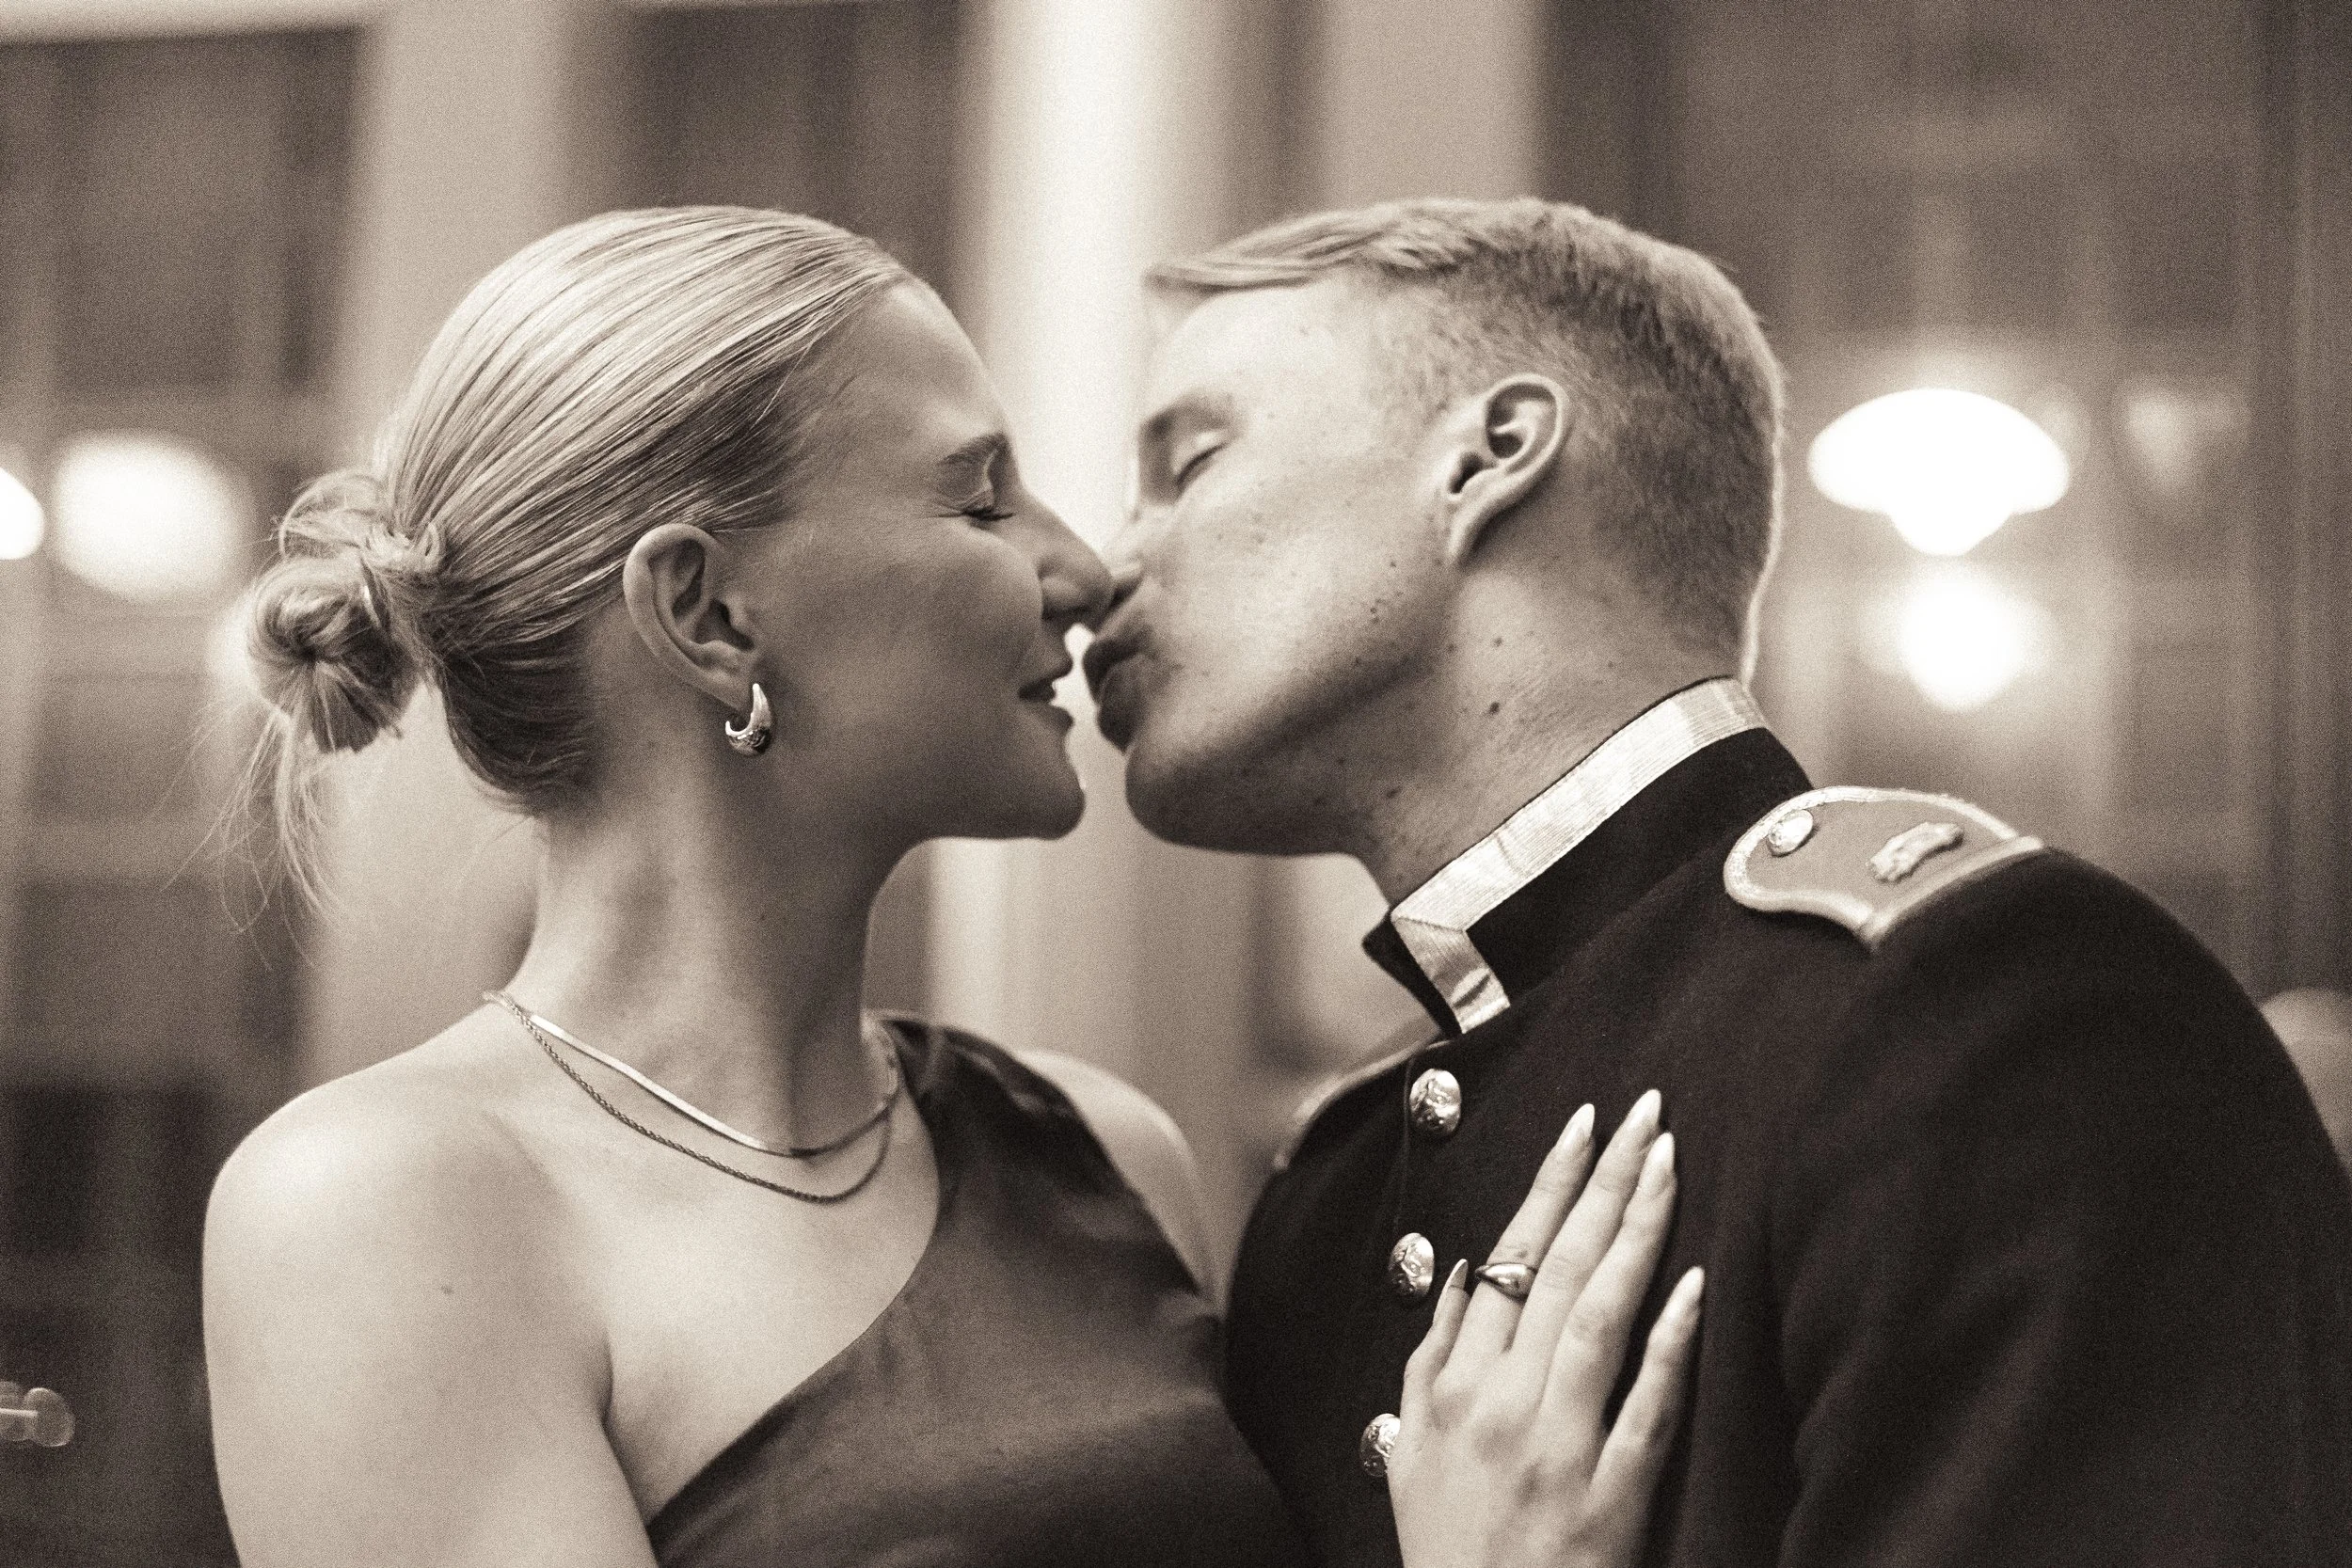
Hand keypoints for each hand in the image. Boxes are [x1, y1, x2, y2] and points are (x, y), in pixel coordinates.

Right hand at [1386, 1090, 1702, 1567]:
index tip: (1582, 1126)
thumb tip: (1466, 1274)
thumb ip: (1430, 1361)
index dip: (1550, 1187)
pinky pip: (1647, 1408)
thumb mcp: (1411, 1455)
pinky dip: (1669, 1344)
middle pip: (1560, 1269)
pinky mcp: (1611, 1499)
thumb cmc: (1452, 1553)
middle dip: (1604, 1180)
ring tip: (1668, 1162)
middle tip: (1644, 1112)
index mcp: (1450, 1389)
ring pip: (1600, 1317)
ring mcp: (1557, 1450)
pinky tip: (1694, 1285)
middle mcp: (1499, 1406)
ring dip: (1636, 1232)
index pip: (1510, 1260)